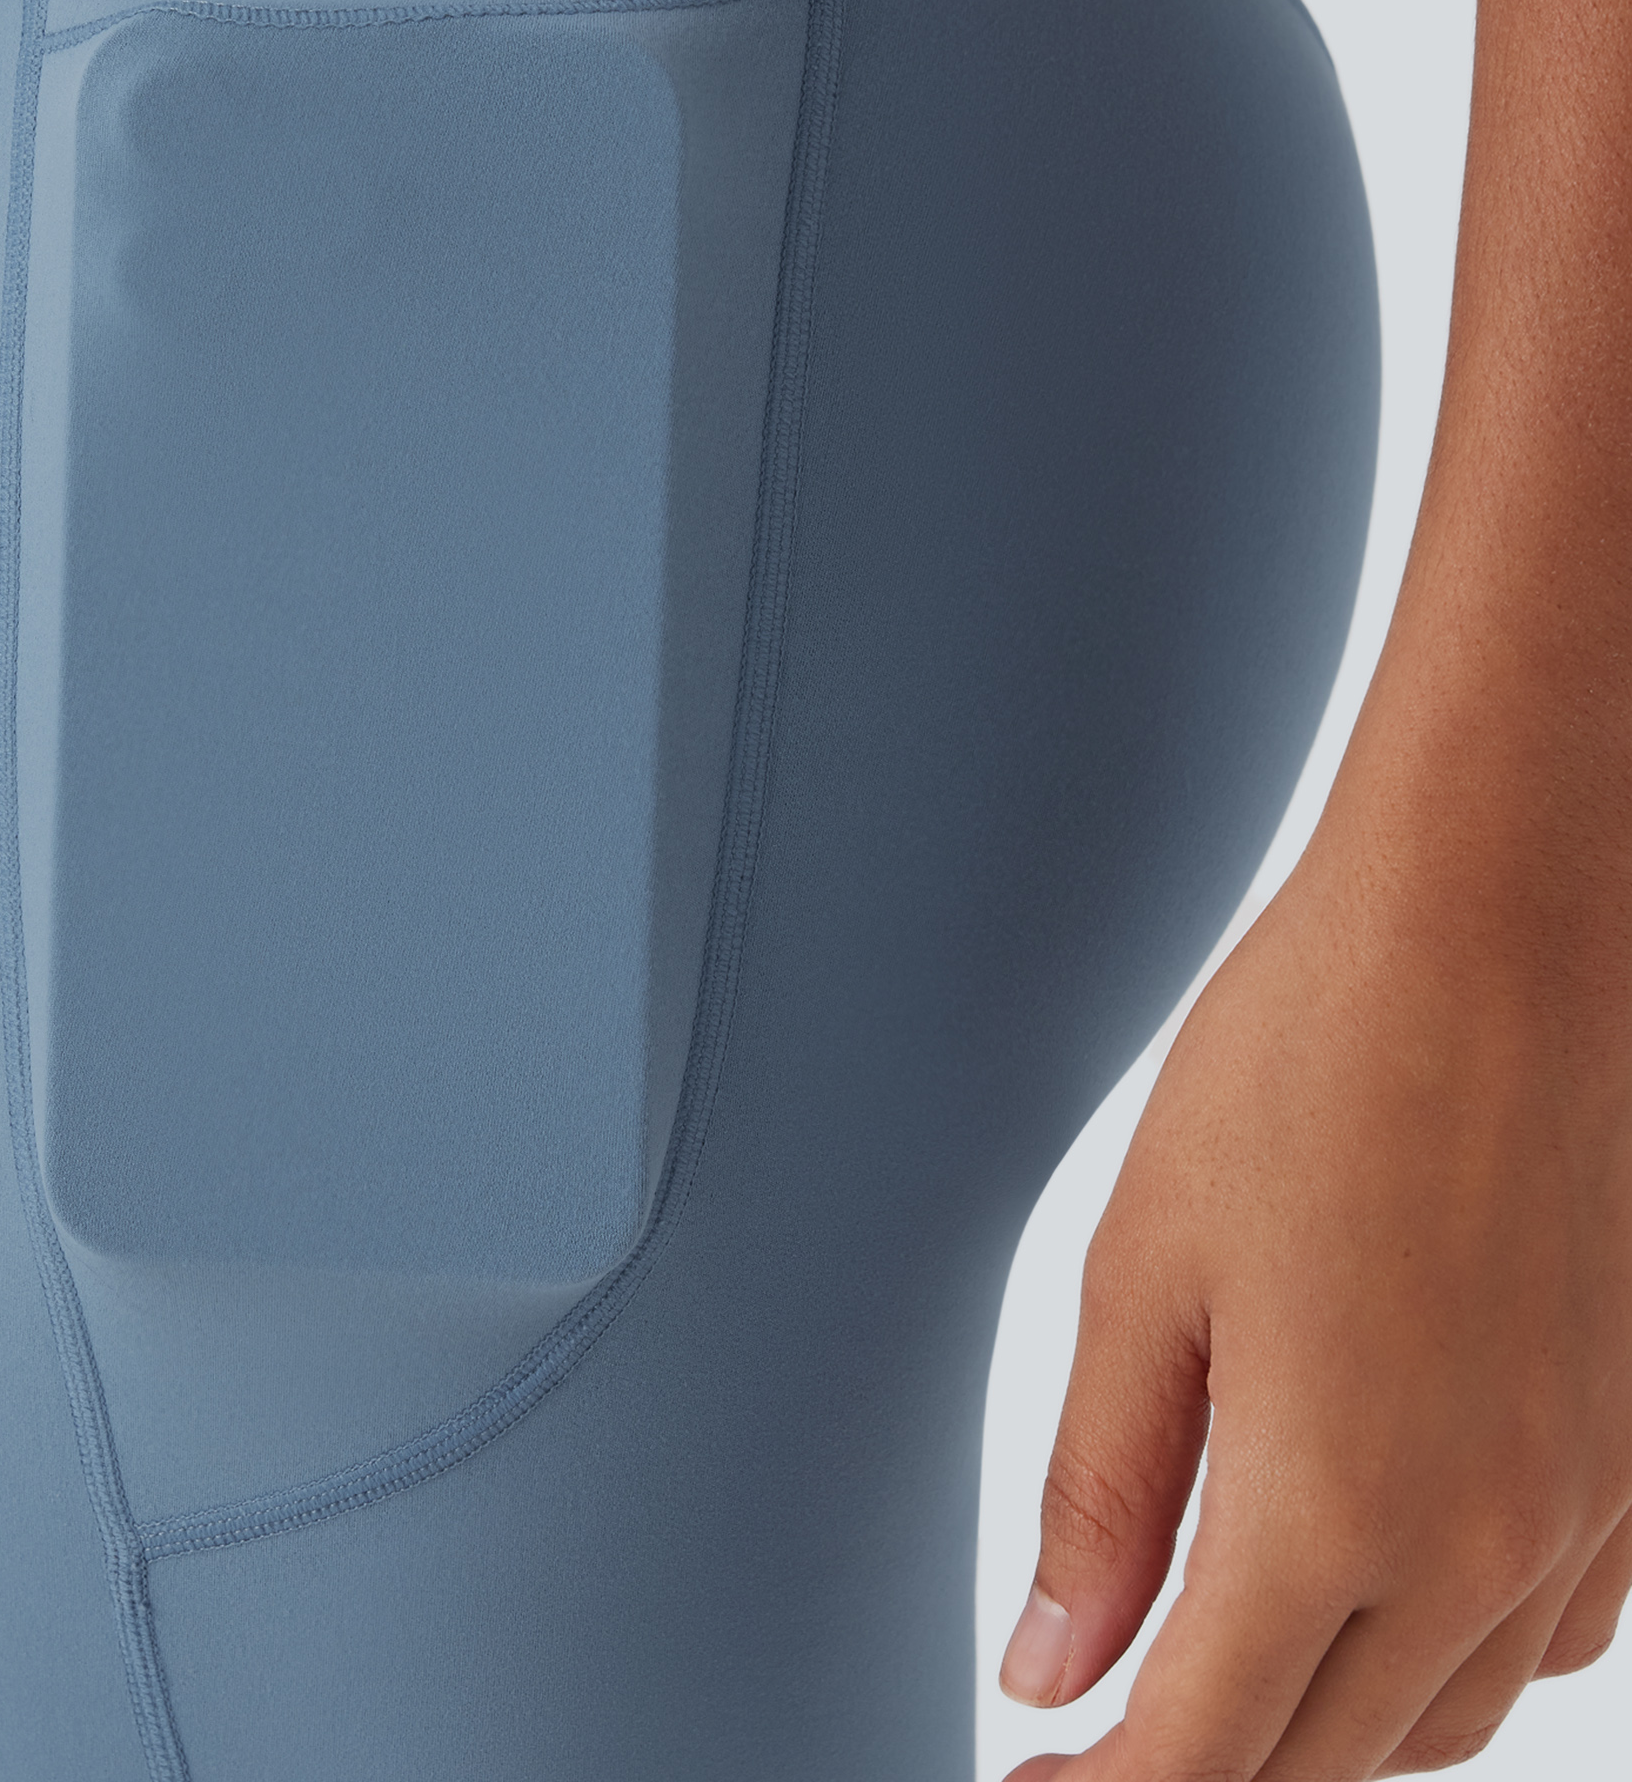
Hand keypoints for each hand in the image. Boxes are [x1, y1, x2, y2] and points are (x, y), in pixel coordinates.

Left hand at [999, 739, 1631, 1778]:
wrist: (1500, 931)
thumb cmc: (1310, 1061)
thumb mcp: (1145, 1272)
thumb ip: (1102, 1493)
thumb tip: (1049, 1668)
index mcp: (1332, 1504)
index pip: (1202, 1754)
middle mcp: (1481, 1543)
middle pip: (1323, 1763)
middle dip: (1199, 1775)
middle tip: (1088, 1743)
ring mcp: (1581, 1510)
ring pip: (1437, 1721)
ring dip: (1320, 1733)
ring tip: (1210, 1676)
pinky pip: (1542, 1643)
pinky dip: (1438, 1663)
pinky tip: (1369, 1600)